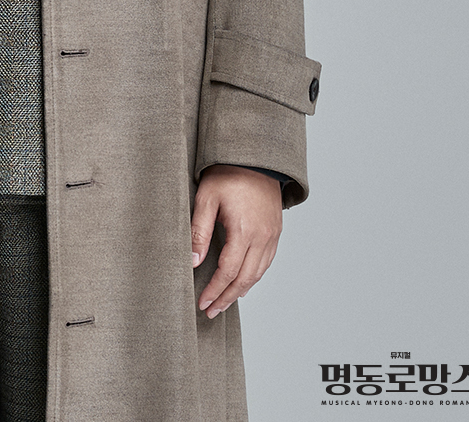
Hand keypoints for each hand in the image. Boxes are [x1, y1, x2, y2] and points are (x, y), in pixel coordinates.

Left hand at [191, 165, 282, 318]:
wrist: (255, 156)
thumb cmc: (227, 173)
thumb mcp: (206, 199)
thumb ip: (199, 231)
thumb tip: (193, 262)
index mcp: (243, 230)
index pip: (228, 271)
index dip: (214, 290)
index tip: (202, 303)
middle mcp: (262, 236)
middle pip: (245, 279)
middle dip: (227, 298)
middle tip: (211, 311)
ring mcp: (272, 234)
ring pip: (258, 273)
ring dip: (241, 291)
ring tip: (224, 302)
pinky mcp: (276, 230)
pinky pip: (267, 261)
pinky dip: (254, 276)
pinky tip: (244, 282)